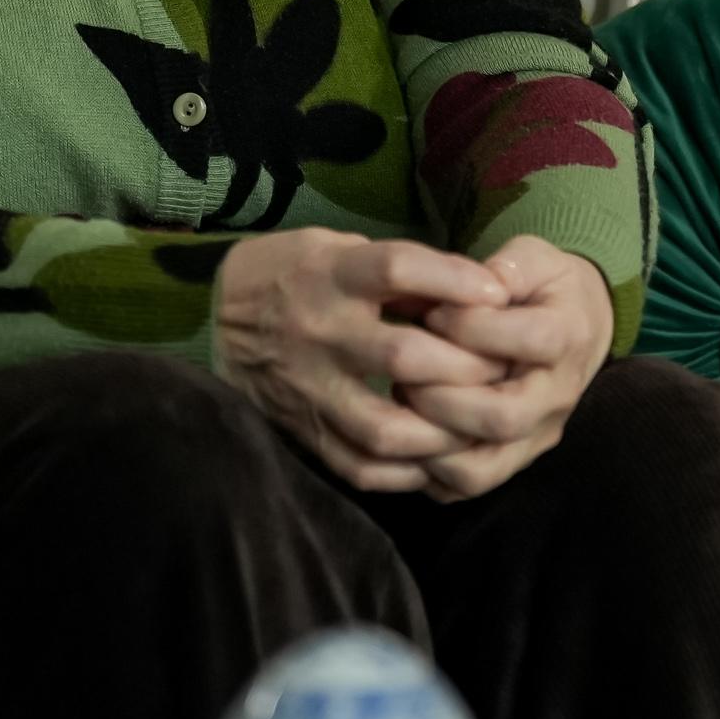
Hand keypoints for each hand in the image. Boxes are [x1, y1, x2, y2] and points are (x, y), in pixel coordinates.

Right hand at [215, 228, 512, 490]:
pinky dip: (405, 470)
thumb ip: (397, 271)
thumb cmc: (294, 274)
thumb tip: (472, 291)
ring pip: (386, 425)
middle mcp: (320, 332)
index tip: (497, 293)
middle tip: (503, 368)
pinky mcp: (304, 430)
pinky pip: (360, 465)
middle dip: (467, 365)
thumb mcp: (337, 248)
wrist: (216, 319)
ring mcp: (310, 388)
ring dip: (442, 430)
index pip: (397, 269)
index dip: (454, 279)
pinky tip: (435, 458)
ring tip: (475, 423)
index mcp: (330, 275)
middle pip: (404, 355)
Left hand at [401, 236, 613, 500]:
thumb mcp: (534, 257)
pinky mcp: (513, 459)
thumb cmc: (543, 286)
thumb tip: (480, 282)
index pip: (532, 341)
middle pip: (505, 416)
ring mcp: (536, 435)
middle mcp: (557, 396)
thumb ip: (510, 265)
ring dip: (431, 443)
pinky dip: (429, 471)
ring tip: (401, 402)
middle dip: (443, 396)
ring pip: (484, 467)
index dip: (475, 327)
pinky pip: (467, 485)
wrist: (574, 325)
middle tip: (402, 369)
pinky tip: (402, 437)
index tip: (434, 312)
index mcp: (569, 336)